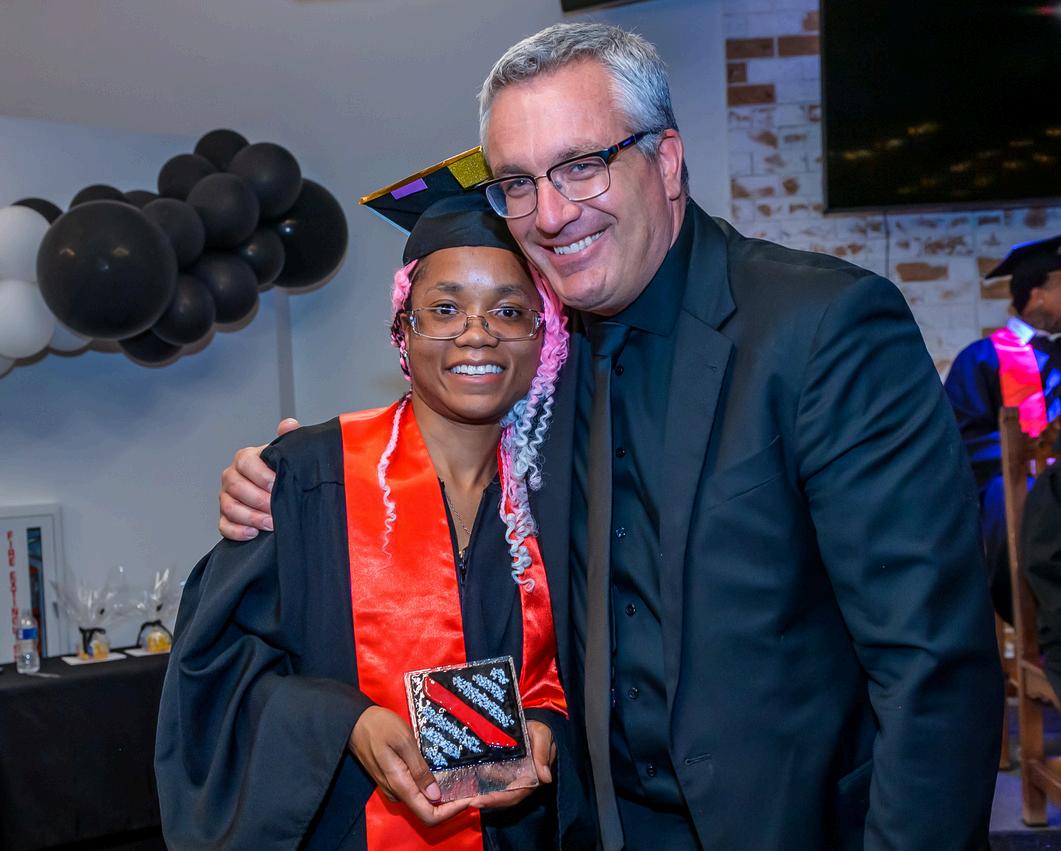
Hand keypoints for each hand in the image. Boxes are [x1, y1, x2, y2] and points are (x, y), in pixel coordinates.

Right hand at [218, 418, 299, 539]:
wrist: (276, 488)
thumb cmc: (279, 470)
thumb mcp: (286, 452)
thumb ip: (288, 437)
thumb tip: (289, 425)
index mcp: (245, 459)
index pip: (245, 463)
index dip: (261, 475)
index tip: (277, 485)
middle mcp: (232, 477)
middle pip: (236, 487)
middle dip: (258, 500)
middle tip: (277, 509)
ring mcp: (226, 497)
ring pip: (229, 508)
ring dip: (251, 518)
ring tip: (271, 524)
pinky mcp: (225, 517)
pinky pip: (224, 526)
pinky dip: (237, 531)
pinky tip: (254, 534)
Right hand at [349, 706, 469, 824]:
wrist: (356, 722)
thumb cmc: (380, 727)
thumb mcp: (404, 742)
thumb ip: (419, 769)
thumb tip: (435, 796)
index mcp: (400, 785)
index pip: (428, 815)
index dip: (451, 812)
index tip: (468, 798)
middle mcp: (396, 793)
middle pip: (427, 810)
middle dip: (450, 803)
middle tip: (469, 787)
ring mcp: (393, 788)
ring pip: (422, 801)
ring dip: (441, 795)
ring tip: (459, 778)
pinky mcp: (393, 780)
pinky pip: (415, 791)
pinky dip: (431, 787)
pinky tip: (441, 771)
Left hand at [469, 720, 555, 809]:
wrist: (535, 724)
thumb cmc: (540, 730)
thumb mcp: (542, 736)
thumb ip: (542, 754)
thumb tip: (545, 778)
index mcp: (533, 776)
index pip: (517, 793)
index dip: (501, 798)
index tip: (483, 800)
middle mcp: (522, 780)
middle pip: (505, 797)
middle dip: (489, 801)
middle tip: (470, 802)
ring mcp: (512, 776)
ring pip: (498, 792)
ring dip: (483, 797)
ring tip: (466, 799)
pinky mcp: (504, 770)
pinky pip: (493, 781)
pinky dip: (482, 786)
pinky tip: (469, 788)